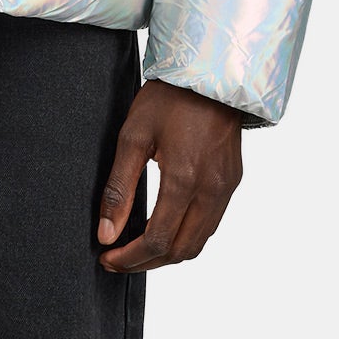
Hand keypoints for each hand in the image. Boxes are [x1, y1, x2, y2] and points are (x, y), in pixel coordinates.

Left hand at [97, 82, 246, 273]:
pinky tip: (163, 229)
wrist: (211, 76)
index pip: (157, 241)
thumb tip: (106, 233)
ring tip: (137, 250)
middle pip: (179, 251)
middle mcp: (211, 190)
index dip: (130, 258)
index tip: (107, 258)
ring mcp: (226, 188)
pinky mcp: (232, 182)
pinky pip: (210, 225)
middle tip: (118, 260)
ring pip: (198, 243)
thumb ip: (118, 190)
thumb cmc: (170, 99)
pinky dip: (185, 237)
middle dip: (145, 263)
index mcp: (185, 180)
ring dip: (166, 254)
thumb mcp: (132, 138)